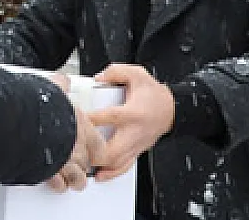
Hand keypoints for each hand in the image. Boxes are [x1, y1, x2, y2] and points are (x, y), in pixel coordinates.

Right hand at [44, 73, 106, 192]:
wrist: (23, 123)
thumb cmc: (39, 108)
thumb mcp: (53, 89)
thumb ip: (60, 86)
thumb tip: (62, 80)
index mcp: (81, 127)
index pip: (98, 145)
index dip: (95, 149)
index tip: (91, 149)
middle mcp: (75, 147)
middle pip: (87, 162)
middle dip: (84, 165)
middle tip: (81, 164)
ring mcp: (64, 161)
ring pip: (77, 177)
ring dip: (76, 180)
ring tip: (74, 181)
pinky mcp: (49, 172)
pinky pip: (58, 184)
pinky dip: (58, 184)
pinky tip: (57, 183)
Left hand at [88, 64, 174, 181]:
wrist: (172, 109)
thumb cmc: (153, 94)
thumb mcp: (137, 74)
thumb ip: (116, 72)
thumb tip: (99, 77)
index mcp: (132, 113)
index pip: (109, 117)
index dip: (91, 119)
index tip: (75, 118)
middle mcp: (134, 132)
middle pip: (113, 150)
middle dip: (94, 153)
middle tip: (77, 150)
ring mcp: (136, 144)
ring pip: (118, 163)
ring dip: (100, 166)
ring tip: (83, 166)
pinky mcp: (137, 151)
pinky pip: (124, 166)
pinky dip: (111, 173)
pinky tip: (100, 176)